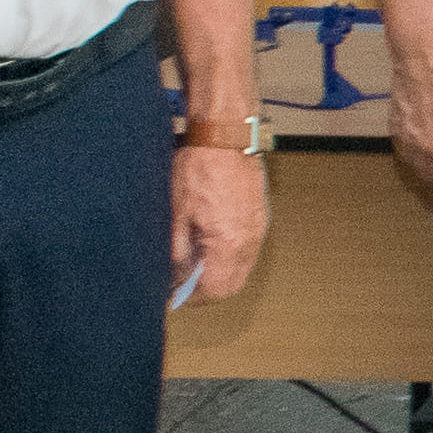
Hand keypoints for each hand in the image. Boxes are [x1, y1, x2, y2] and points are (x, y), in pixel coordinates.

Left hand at [170, 145, 268, 304]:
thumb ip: (176, 251)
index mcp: (229, 242)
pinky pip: (246, 250)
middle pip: (232, 285)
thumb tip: (173, 275)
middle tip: (182, 284)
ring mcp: (258, 229)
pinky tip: (208, 243)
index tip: (175, 295)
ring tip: (193, 262)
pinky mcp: (259, 218)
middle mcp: (249, 240)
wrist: (225, 135)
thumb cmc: (199, 165)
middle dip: (207, 290)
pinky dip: (228, 256)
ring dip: (219, 273)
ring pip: (241, 269)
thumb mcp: (175, 213)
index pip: (215, 289)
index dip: (192, 297)